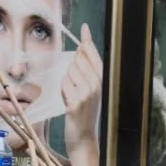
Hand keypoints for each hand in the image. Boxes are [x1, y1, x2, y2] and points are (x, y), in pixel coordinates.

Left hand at [62, 23, 102, 165]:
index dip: (87, 41)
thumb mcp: (89, 91)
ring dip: (66, 82)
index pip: (93, 55)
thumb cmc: (84, 113)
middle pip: (79, 60)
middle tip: (76, 89)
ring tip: (73, 97)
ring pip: (69, 72)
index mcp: (103, 81)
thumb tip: (81, 50)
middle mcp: (98, 85)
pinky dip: (63, 92)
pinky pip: (64, 85)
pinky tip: (69, 102)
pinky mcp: (76, 102)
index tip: (84, 28)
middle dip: (72, 69)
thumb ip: (86, 71)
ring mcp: (88, 94)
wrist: (83, 138)